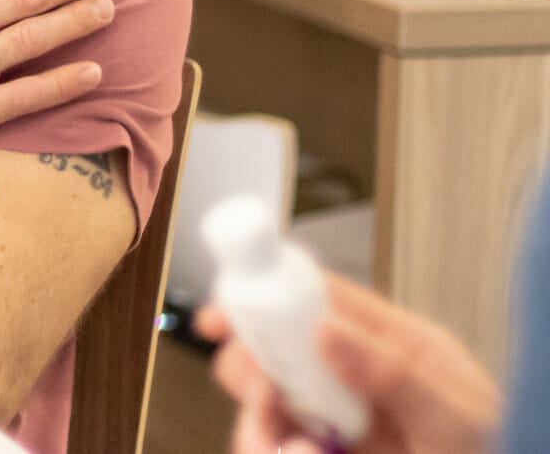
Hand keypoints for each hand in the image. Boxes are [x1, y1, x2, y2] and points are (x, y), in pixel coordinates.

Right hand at [198, 275, 498, 453]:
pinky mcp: (325, 452)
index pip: (316, 296)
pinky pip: (276, 443)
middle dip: (251, 368)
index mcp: (392, 345)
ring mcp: (341, 422)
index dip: (260, 291)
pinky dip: (272, 448)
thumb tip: (327, 330)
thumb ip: (396, 374)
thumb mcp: (458, 417)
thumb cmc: (501, 452)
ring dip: (259, 422)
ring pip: (265, 404)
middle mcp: (356, 379)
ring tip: (290, 446)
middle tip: (261, 393)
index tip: (226, 311)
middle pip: (274, 349)